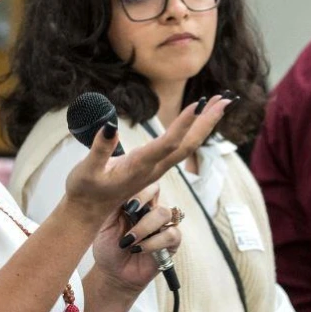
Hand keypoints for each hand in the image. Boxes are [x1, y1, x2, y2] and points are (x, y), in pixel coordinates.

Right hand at [63, 95, 230, 215]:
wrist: (88, 212)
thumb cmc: (85, 191)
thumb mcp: (86, 170)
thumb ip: (99, 149)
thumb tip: (111, 125)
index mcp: (139, 167)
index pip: (169, 143)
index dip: (185, 123)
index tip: (200, 103)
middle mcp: (153, 168)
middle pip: (189, 144)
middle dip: (208, 121)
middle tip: (226, 99)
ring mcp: (156, 168)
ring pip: (188, 145)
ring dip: (205, 124)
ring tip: (220, 102)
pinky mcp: (154, 166)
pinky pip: (180, 147)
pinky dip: (193, 130)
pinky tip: (199, 120)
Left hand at [90, 184, 180, 292]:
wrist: (112, 273)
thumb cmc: (108, 247)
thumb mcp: (103, 224)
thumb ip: (112, 204)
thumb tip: (118, 187)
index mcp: (137, 202)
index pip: (146, 185)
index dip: (140, 190)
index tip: (127, 203)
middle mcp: (152, 210)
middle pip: (158, 194)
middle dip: (143, 202)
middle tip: (129, 213)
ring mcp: (163, 226)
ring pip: (165, 213)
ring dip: (145, 226)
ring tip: (129, 240)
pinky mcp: (171, 243)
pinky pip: (172, 235)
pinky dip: (154, 242)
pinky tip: (139, 249)